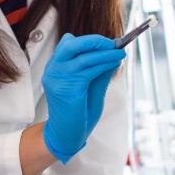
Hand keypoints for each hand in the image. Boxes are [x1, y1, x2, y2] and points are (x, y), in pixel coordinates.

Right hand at [42, 33, 125, 163]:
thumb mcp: (91, 86)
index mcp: (55, 67)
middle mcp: (53, 70)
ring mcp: (57, 78)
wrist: (68, 134)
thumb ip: (99, 71)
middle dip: (95, 41)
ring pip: (84, 57)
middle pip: (72, 45)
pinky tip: (115, 63)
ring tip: (121, 53)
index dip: (89, 41)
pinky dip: (104, 64)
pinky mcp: (66, 87)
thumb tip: (114, 55)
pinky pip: (89, 70)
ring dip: (105, 53)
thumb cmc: (79, 112)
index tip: (108, 42)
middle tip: (114, 43)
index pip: (68, 44)